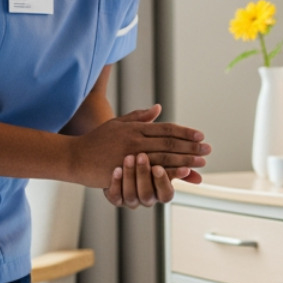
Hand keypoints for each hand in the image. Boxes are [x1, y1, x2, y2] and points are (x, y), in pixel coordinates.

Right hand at [69, 104, 207, 189]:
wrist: (75, 157)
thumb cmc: (96, 140)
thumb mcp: (117, 123)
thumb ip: (139, 117)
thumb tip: (159, 108)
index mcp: (135, 127)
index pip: (166, 128)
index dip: (185, 132)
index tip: (200, 136)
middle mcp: (135, 139)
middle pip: (169, 143)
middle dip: (191, 146)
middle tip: (208, 149)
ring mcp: (130, 155)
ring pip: (164, 157)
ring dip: (185, 159)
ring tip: (201, 162)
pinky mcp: (125, 170)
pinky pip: (151, 171)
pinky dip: (169, 172)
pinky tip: (182, 174)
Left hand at [106, 151, 203, 207]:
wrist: (114, 159)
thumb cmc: (145, 158)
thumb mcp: (162, 158)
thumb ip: (178, 160)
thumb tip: (203, 161)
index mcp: (159, 192)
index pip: (166, 193)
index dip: (166, 180)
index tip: (161, 165)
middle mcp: (146, 198)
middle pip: (147, 194)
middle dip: (144, 175)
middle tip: (143, 155)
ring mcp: (130, 199)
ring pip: (131, 195)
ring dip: (130, 176)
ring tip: (129, 157)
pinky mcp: (115, 197)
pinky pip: (114, 196)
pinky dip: (115, 183)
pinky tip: (116, 169)